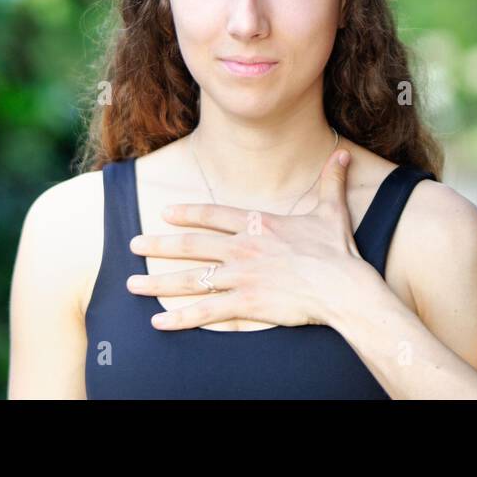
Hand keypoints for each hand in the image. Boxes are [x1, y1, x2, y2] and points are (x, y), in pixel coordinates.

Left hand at [126, 148, 378, 329]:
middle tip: (132, 245)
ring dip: (157, 282)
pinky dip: (180, 317)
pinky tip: (159, 322)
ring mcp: (241, 276)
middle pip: (190, 245)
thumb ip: (331, 182)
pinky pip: (206, 311)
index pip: (213, 215)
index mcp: (257, 225)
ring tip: (132, 284)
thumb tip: (344, 154)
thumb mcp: (332, 211)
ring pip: (190, 279)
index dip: (187, 213)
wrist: (343, 287)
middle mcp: (242, 248)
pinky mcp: (245, 303)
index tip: (166, 214)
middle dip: (157, 245)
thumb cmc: (338, 252)